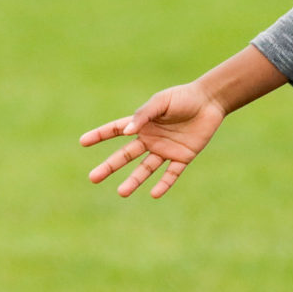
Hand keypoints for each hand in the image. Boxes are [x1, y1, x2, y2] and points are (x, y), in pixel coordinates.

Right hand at [81, 83, 226, 199]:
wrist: (210, 101)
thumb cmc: (183, 97)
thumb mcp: (161, 102)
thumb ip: (144, 115)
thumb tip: (126, 132)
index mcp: (143, 124)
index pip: (115, 130)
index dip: (99, 135)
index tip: (82, 142)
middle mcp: (151, 139)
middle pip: (125, 156)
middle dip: (109, 166)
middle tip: (93, 178)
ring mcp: (166, 150)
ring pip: (145, 169)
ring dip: (134, 181)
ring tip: (121, 193)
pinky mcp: (183, 157)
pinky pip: (171, 174)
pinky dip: (164, 184)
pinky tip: (154, 194)